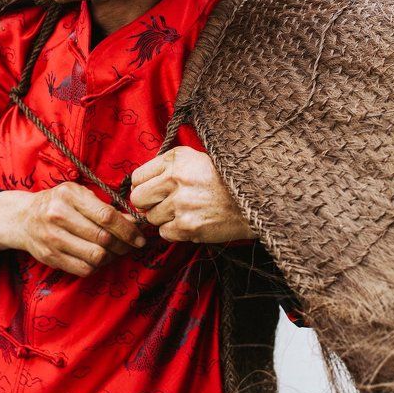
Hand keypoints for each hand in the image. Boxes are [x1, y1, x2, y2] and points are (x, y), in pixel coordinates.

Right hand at [0, 183, 145, 276]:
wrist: (23, 218)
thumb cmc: (58, 203)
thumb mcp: (78, 195)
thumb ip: (104, 207)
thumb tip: (134, 221)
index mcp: (69, 195)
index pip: (106, 216)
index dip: (128, 229)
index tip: (140, 237)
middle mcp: (58, 215)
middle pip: (103, 238)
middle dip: (123, 245)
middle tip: (130, 245)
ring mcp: (52, 238)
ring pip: (95, 256)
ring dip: (111, 257)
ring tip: (115, 251)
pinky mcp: (50, 257)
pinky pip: (83, 269)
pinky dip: (97, 266)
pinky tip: (99, 257)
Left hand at [129, 146, 255, 243]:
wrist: (255, 199)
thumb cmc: (225, 178)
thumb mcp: (196, 159)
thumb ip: (168, 166)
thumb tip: (140, 184)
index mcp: (176, 159)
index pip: (138, 176)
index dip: (143, 186)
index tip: (152, 190)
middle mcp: (175, 179)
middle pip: (138, 199)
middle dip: (148, 204)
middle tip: (163, 204)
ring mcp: (181, 204)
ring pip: (151, 218)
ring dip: (164, 218)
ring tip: (184, 211)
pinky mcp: (188, 226)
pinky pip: (164, 233)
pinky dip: (174, 231)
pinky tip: (190, 222)